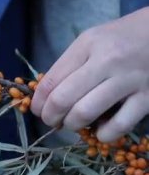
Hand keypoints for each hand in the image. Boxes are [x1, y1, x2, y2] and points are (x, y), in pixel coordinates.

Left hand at [31, 7, 148, 141]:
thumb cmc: (119, 39)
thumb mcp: (89, 42)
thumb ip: (68, 65)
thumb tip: (44, 96)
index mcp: (87, 45)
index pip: (51, 81)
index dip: (38, 102)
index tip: (37, 110)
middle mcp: (106, 61)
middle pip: (63, 99)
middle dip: (50, 117)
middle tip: (51, 121)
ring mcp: (128, 80)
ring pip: (86, 113)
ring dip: (72, 125)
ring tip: (72, 124)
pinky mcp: (148, 97)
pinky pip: (119, 125)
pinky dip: (103, 135)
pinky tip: (99, 131)